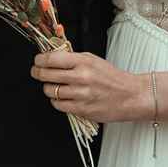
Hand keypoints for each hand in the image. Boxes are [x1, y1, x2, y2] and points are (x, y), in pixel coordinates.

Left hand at [31, 50, 149, 122]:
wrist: (130, 96)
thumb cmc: (112, 77)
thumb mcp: (94, 60)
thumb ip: (73, 58)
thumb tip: (52, 57)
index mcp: (84, 62)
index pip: (53, 58)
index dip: (40, 60)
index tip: (37, 61)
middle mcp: (81, 77)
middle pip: (47, 75)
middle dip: (38, 73)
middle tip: (37, 72)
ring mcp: (80, 95)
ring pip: (50, 91)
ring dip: (48, 88)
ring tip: (53, 85)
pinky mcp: (81, 109)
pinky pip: (58, 105)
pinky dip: (56, 101)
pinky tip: (62, 97)